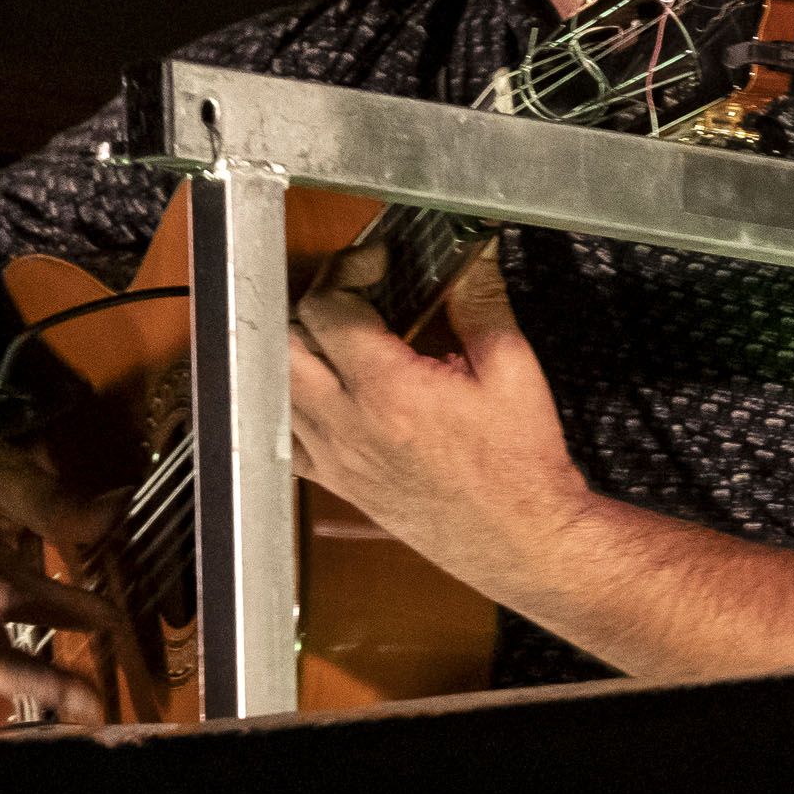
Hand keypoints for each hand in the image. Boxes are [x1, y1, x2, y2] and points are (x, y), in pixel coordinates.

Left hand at [287, 248, 592, 593]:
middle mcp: (347, 425)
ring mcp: (333, 457)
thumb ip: (481, 301)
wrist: (518, 539)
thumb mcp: (512, 370)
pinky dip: (293, 401)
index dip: (348, 270)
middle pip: (283, 340)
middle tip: (354, 296)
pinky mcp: (334, 482)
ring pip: (275, 384)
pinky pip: (284, 432)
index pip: (326, 307)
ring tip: (341, 338)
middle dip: (314, 304)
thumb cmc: (519, 467)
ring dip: (298, 349)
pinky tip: (328, 390)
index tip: (377, 265)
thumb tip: (473, 254)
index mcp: (388, 390)